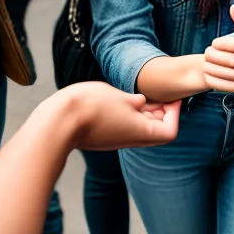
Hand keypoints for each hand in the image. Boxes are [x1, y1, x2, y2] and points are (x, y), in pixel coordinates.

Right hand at [60, 82, 180, 150]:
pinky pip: (125, 127)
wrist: (60, 121)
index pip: (170, 131)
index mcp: (140, 132)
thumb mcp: (121, 96)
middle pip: (156, 132)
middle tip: (158, 94)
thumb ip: (135, 100)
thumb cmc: (93, 106)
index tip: (169, 97)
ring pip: (140, 129)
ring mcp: (116, 139)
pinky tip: (123, 99)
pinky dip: (130, 114)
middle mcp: (130, 139)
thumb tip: (143, 102)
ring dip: (145, 113)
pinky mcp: (103, 136)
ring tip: (141, 94)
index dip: (173, 113)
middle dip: (161, 112)